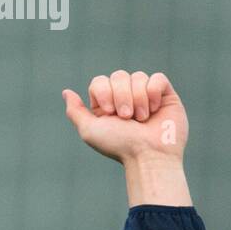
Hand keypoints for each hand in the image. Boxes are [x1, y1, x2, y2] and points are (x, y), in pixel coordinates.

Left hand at [62, 71, 186, 164]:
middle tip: (126, 118)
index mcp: (105, 106)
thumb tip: (66, 92)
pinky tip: (154, 110)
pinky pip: (157, 78)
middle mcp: (125, 98)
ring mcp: (145, 95)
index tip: (109, 112)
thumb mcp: (89, 131)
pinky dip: (153, 93)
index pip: (99, 81)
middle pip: (118, 76)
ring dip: (138, 98)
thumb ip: (76, 111)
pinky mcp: (164, 94)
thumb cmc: (118, 146)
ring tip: (141, 119)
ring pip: (138, 76)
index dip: (103, 92)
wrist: (148, 154)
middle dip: (121, 96)